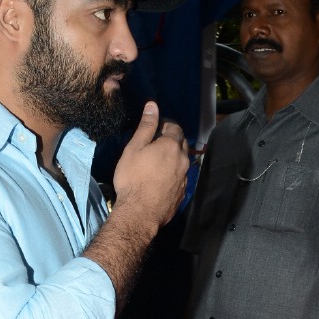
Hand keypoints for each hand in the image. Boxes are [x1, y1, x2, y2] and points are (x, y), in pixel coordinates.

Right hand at [111, 102, 189, 234]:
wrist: (140, 213)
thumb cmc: (133, 178)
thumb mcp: (134, 148)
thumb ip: (146, 126)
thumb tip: (152, 106)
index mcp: (172, 146)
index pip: (175, 127)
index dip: (165, 125)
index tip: (155, 128)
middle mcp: (183, 160)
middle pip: (181, 143)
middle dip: (172, 139)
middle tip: (156, 143)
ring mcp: (185, 178)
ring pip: (182, 160)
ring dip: (173, 157)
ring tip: (158, 161)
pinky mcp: (182, 193)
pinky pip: (181, 176)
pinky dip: (174, 173)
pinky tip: (161, 178)